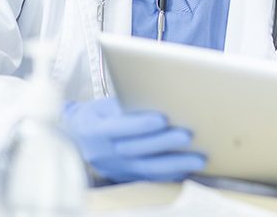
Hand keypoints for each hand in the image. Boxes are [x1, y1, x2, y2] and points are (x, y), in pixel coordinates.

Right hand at [63, 98, 205, 182]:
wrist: (77, 138)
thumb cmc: (97, 115)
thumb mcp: (103, 105)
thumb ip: (127, 104)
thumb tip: (160, 98)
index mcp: (94, 129)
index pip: (118, 127)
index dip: (140, 124)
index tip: (162, 118)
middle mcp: (103, 153)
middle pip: (137, 150)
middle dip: (165, 143)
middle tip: (188, 136)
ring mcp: (115, 168)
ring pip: (148, 169)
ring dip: (176, 164)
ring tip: (199, 159)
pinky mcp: (125, 177)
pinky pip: (152, 178)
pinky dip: (172, 174)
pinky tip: (189, 169)